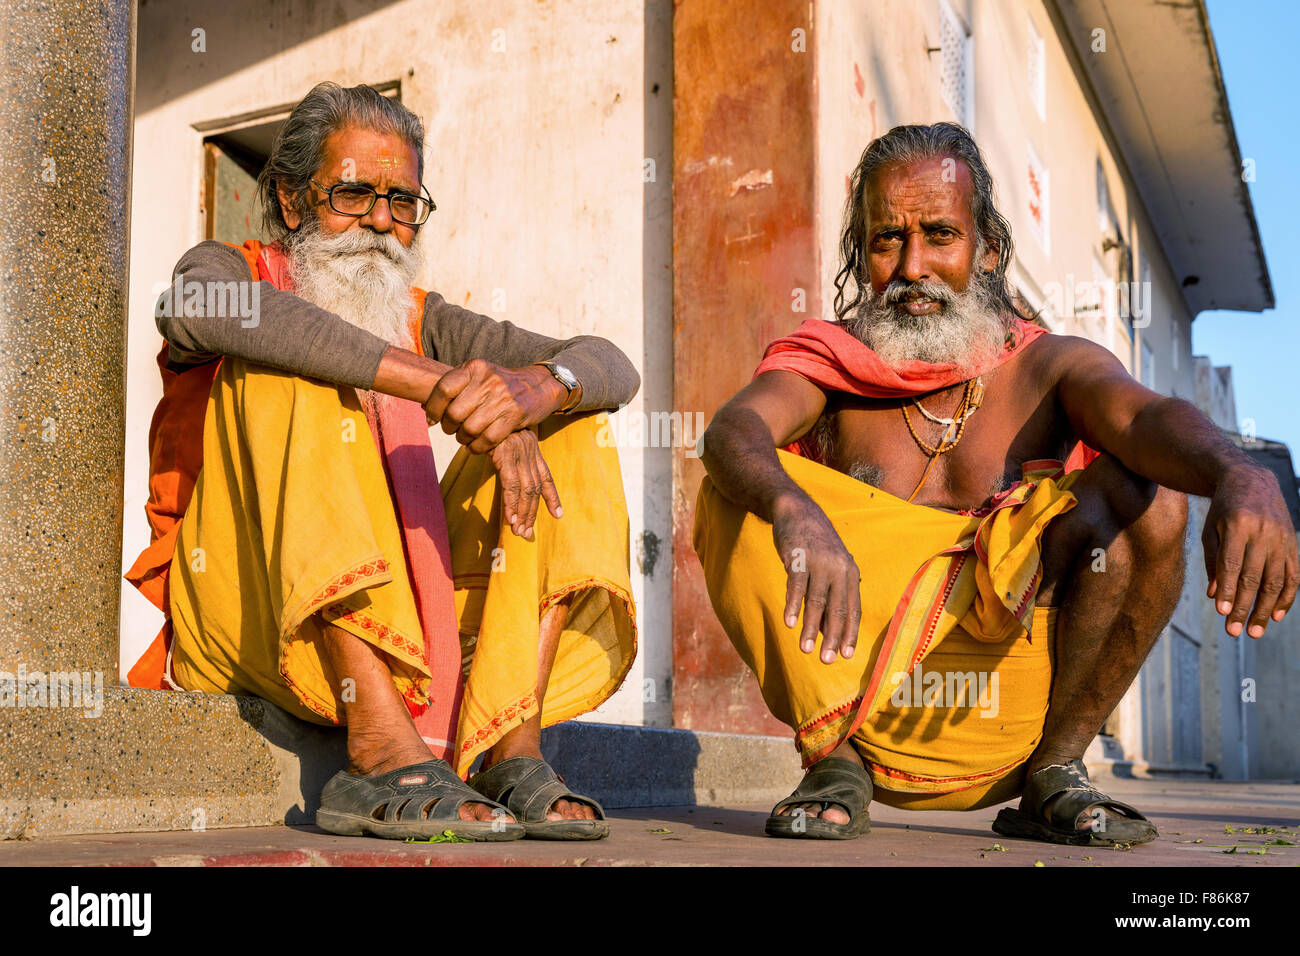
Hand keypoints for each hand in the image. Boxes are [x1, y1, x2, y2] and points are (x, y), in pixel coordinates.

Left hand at [423, 359, 563, 453]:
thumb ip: (456, 387)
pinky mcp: (515, 415)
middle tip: (452, 430)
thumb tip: (424, 406)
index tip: (431, 420)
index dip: (433, 408)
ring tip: (465, 438)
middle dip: (449, 428)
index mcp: (475, 367)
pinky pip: (487, 439)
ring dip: (463, 439)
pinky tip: (476, 446)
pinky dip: (478, 447)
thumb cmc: (500, 385)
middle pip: (455, 413)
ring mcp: (503, 398)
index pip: (444, 388)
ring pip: (470, 429)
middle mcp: (488, 380)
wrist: (538, 386)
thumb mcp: (479, 376)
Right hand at [489, 429, 561, 537]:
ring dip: (522, 513)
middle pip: (535, 487)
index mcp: (530, 447)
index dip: (552, 496)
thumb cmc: (483, 424)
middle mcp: (528, 448)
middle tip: (526, 533)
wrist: (474, 405)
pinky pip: (511, 484)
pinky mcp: (505, 453)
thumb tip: (508, 478)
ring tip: (518, 531)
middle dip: (532, 512)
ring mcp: (518, 450)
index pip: (545, 476)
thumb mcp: (501, 441)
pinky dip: (511, 503)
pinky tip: (510, 518)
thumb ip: (508, 458)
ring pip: (526, 489)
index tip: (557, 514)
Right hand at [772, 492, 861, 662]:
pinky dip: (792, 606)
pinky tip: (788, 623)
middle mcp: (839, 569)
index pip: (853, 609)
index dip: (849, 633)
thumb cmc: (815, 546)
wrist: (797, 511)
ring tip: (806, 649)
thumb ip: (832, 594)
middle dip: (832, 637)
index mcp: (850, 573)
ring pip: (816, 602)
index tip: (845, 655)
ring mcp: (819, 562)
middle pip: (837, 609)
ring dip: (811, 628)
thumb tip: (830, 629)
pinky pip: (796, 586)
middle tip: (826, 661)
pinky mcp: (799, 557)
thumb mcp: (831, 566)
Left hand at [1202, 464, 1298, 637]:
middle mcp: (1263, 534)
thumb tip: (1215, 595)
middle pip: (1254, 577)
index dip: (1229, 590)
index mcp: (1238, 526)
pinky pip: (1293, 576)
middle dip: (1244, 607)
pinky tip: (1275, 616)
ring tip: (1254, 631)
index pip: (1233, 564)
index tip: (1222, 612)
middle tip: (1234, 631)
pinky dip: (1286, 598)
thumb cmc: (1224, 509)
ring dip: (1264, 609)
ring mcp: (1282, 540)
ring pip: (1275, 581)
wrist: (1252, 482)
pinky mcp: (1293, 545)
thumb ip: (1212, 561)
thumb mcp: (1211, 528)